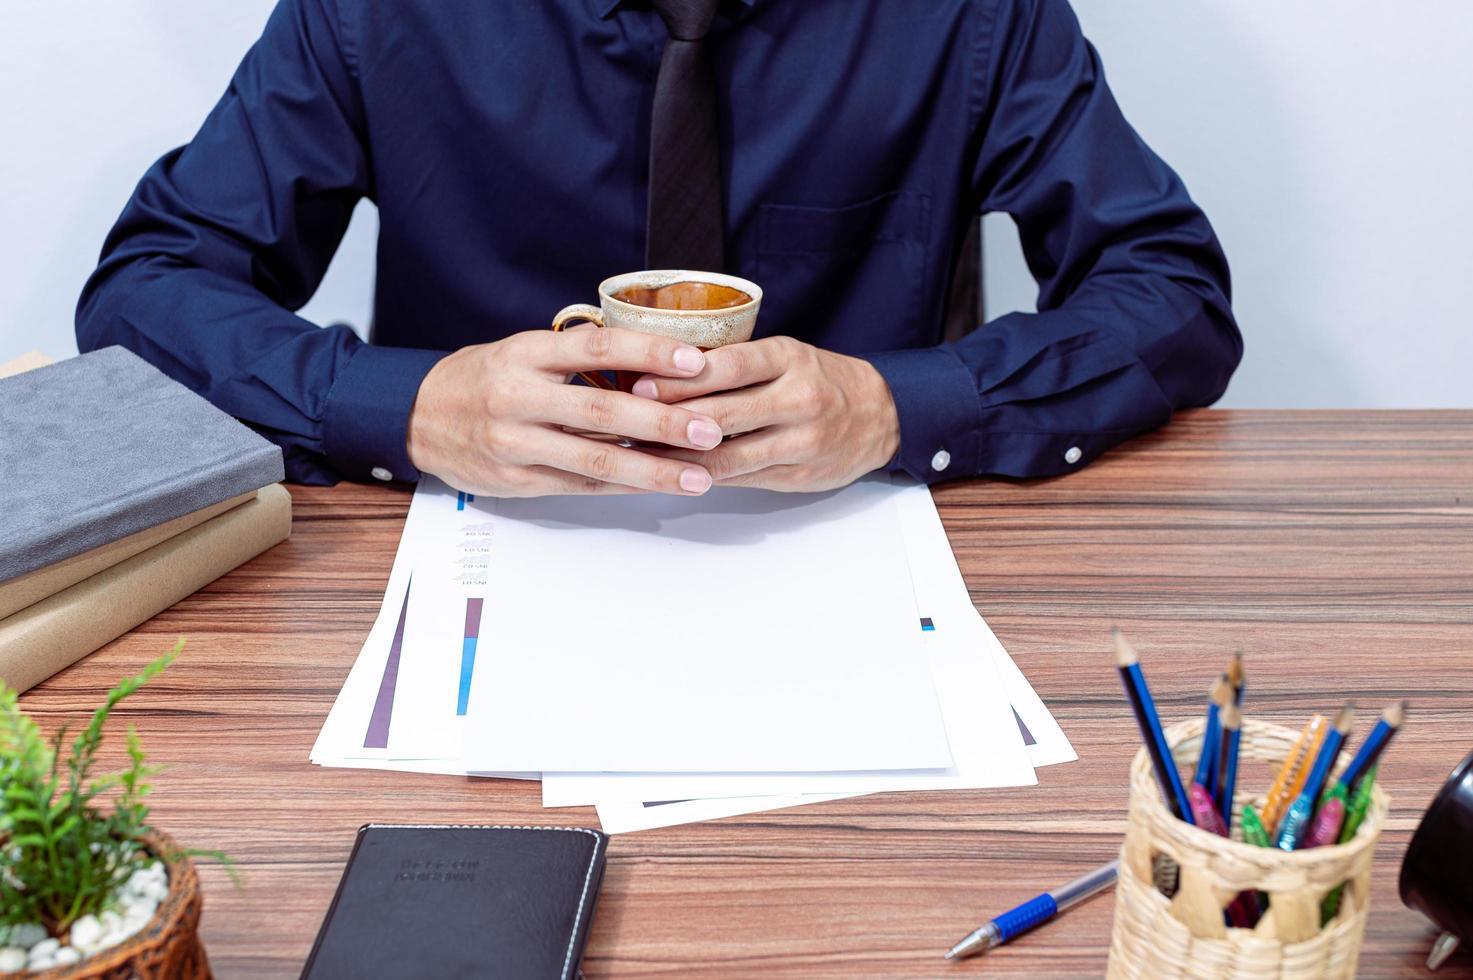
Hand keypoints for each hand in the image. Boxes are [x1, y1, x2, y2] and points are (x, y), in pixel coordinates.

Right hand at [406, 329, 725, 495]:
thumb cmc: (485, 378)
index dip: (649, 352)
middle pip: (602, 408)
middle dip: (663, 421)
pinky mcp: (515, 481)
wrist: (418, 417)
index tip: (696, 360)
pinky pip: (579, 484)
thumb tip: (657, 357)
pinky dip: (623, 485)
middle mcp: (519, 395)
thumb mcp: (524, 349)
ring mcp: (515, 442)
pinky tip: (658, 486)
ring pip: (594, 457)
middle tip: (711, 429)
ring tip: (698, 474)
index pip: (597, 346)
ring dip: (653, 469)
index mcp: (527, 352)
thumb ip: (579, 355)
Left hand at [631, 336, 900, 491]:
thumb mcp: (785, 356)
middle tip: (625, 424)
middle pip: (723, 414)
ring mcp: (800, 442)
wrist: (881, 416)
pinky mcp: (797, 476)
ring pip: (728, 456)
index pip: (730, 365)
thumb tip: (663, 372)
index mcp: (789, 359)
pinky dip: (702, 476)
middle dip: (669, 422)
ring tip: (637, 456)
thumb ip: (736, 364)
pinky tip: (672, 474)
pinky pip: (740, 479)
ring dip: (677, 458)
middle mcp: (798, 399)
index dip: (682, 377)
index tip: (640, 384)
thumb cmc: (819, 380)